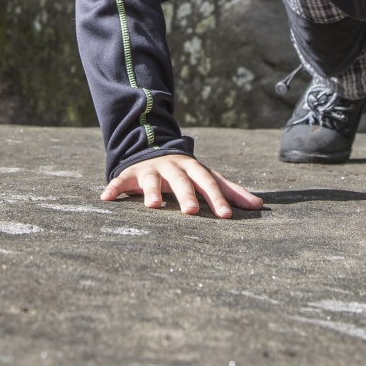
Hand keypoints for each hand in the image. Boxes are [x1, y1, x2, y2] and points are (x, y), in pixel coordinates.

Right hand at [101, 153, 262, 219]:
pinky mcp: (130, 174)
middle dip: (186, 195)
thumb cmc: (186, 172)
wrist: (152, 149)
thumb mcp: (207, 177)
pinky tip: (106, 198)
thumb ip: (231, 191)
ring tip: (151, 206)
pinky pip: (120, 181)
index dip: (217, 198)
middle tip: (191, 212)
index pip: (208, 183)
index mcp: (193, 168)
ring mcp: (150, 169)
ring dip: (150, 191)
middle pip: (181, 181)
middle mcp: (172, 167)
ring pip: (151, 179)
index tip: (227, 216)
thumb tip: (260, 206)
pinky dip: (113, 188)